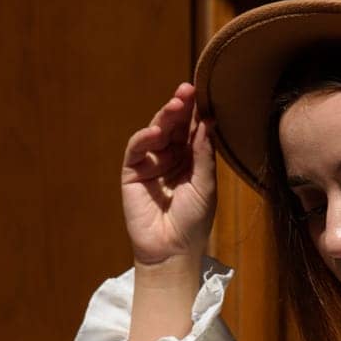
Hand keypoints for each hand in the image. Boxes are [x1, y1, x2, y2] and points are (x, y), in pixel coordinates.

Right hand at [122, 81, 216, 265]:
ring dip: (164, 117)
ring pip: (156, 132)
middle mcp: (171, 158)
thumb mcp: (206, 186)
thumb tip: (208, 121)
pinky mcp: (132, 172)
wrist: (172, 251)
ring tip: (175, 104)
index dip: (196, 112)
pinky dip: (144, 138)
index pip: (192, 130)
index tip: (203, 94)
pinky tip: (155, 131)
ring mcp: (151, 164)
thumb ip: (204, 154)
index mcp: (191, 160)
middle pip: (174, 126)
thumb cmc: (193, 223)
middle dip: (181, 107)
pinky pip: (137, 149)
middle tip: (188, 90)